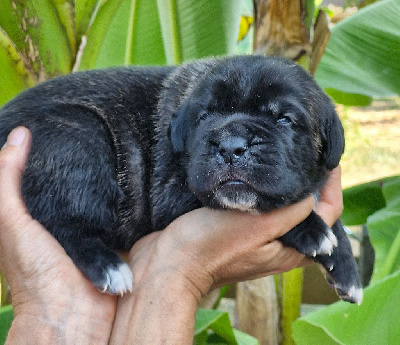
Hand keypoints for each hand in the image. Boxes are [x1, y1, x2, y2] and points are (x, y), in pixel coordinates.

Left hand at [0, 127, 116, 344]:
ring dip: (97, 176)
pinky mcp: (105, 235)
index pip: (28, 174)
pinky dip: (115, 194)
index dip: (32, 151)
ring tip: (109, 147)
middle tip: (86, 131)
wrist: (73, 310)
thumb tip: (19, 136)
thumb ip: (10, 181)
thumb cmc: (36, 269)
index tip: (47, 126)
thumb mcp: (12, 221)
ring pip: (89, 193)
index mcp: (28, 215)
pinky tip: (121, 177)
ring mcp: (82, 226)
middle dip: (71, 160)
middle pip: (63, 182)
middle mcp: (56, 218)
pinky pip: (111, 208)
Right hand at [111, 167, 342, 343]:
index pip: (328, 214)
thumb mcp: (256, 226)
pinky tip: (259, 174)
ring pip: (285, 208)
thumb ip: (290, 213)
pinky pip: (263, 207)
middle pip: (309, 211)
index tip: (328, 158)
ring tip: (288, 158)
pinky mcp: (239, 231)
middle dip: (312, 184)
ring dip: (289, 186)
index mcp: (291, 250)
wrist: (169, 263)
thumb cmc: (210, 246)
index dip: (332, 185)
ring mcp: (258, 239)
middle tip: (307, 154)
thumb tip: (312, 193)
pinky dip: (268, 190)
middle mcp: (279, 246)